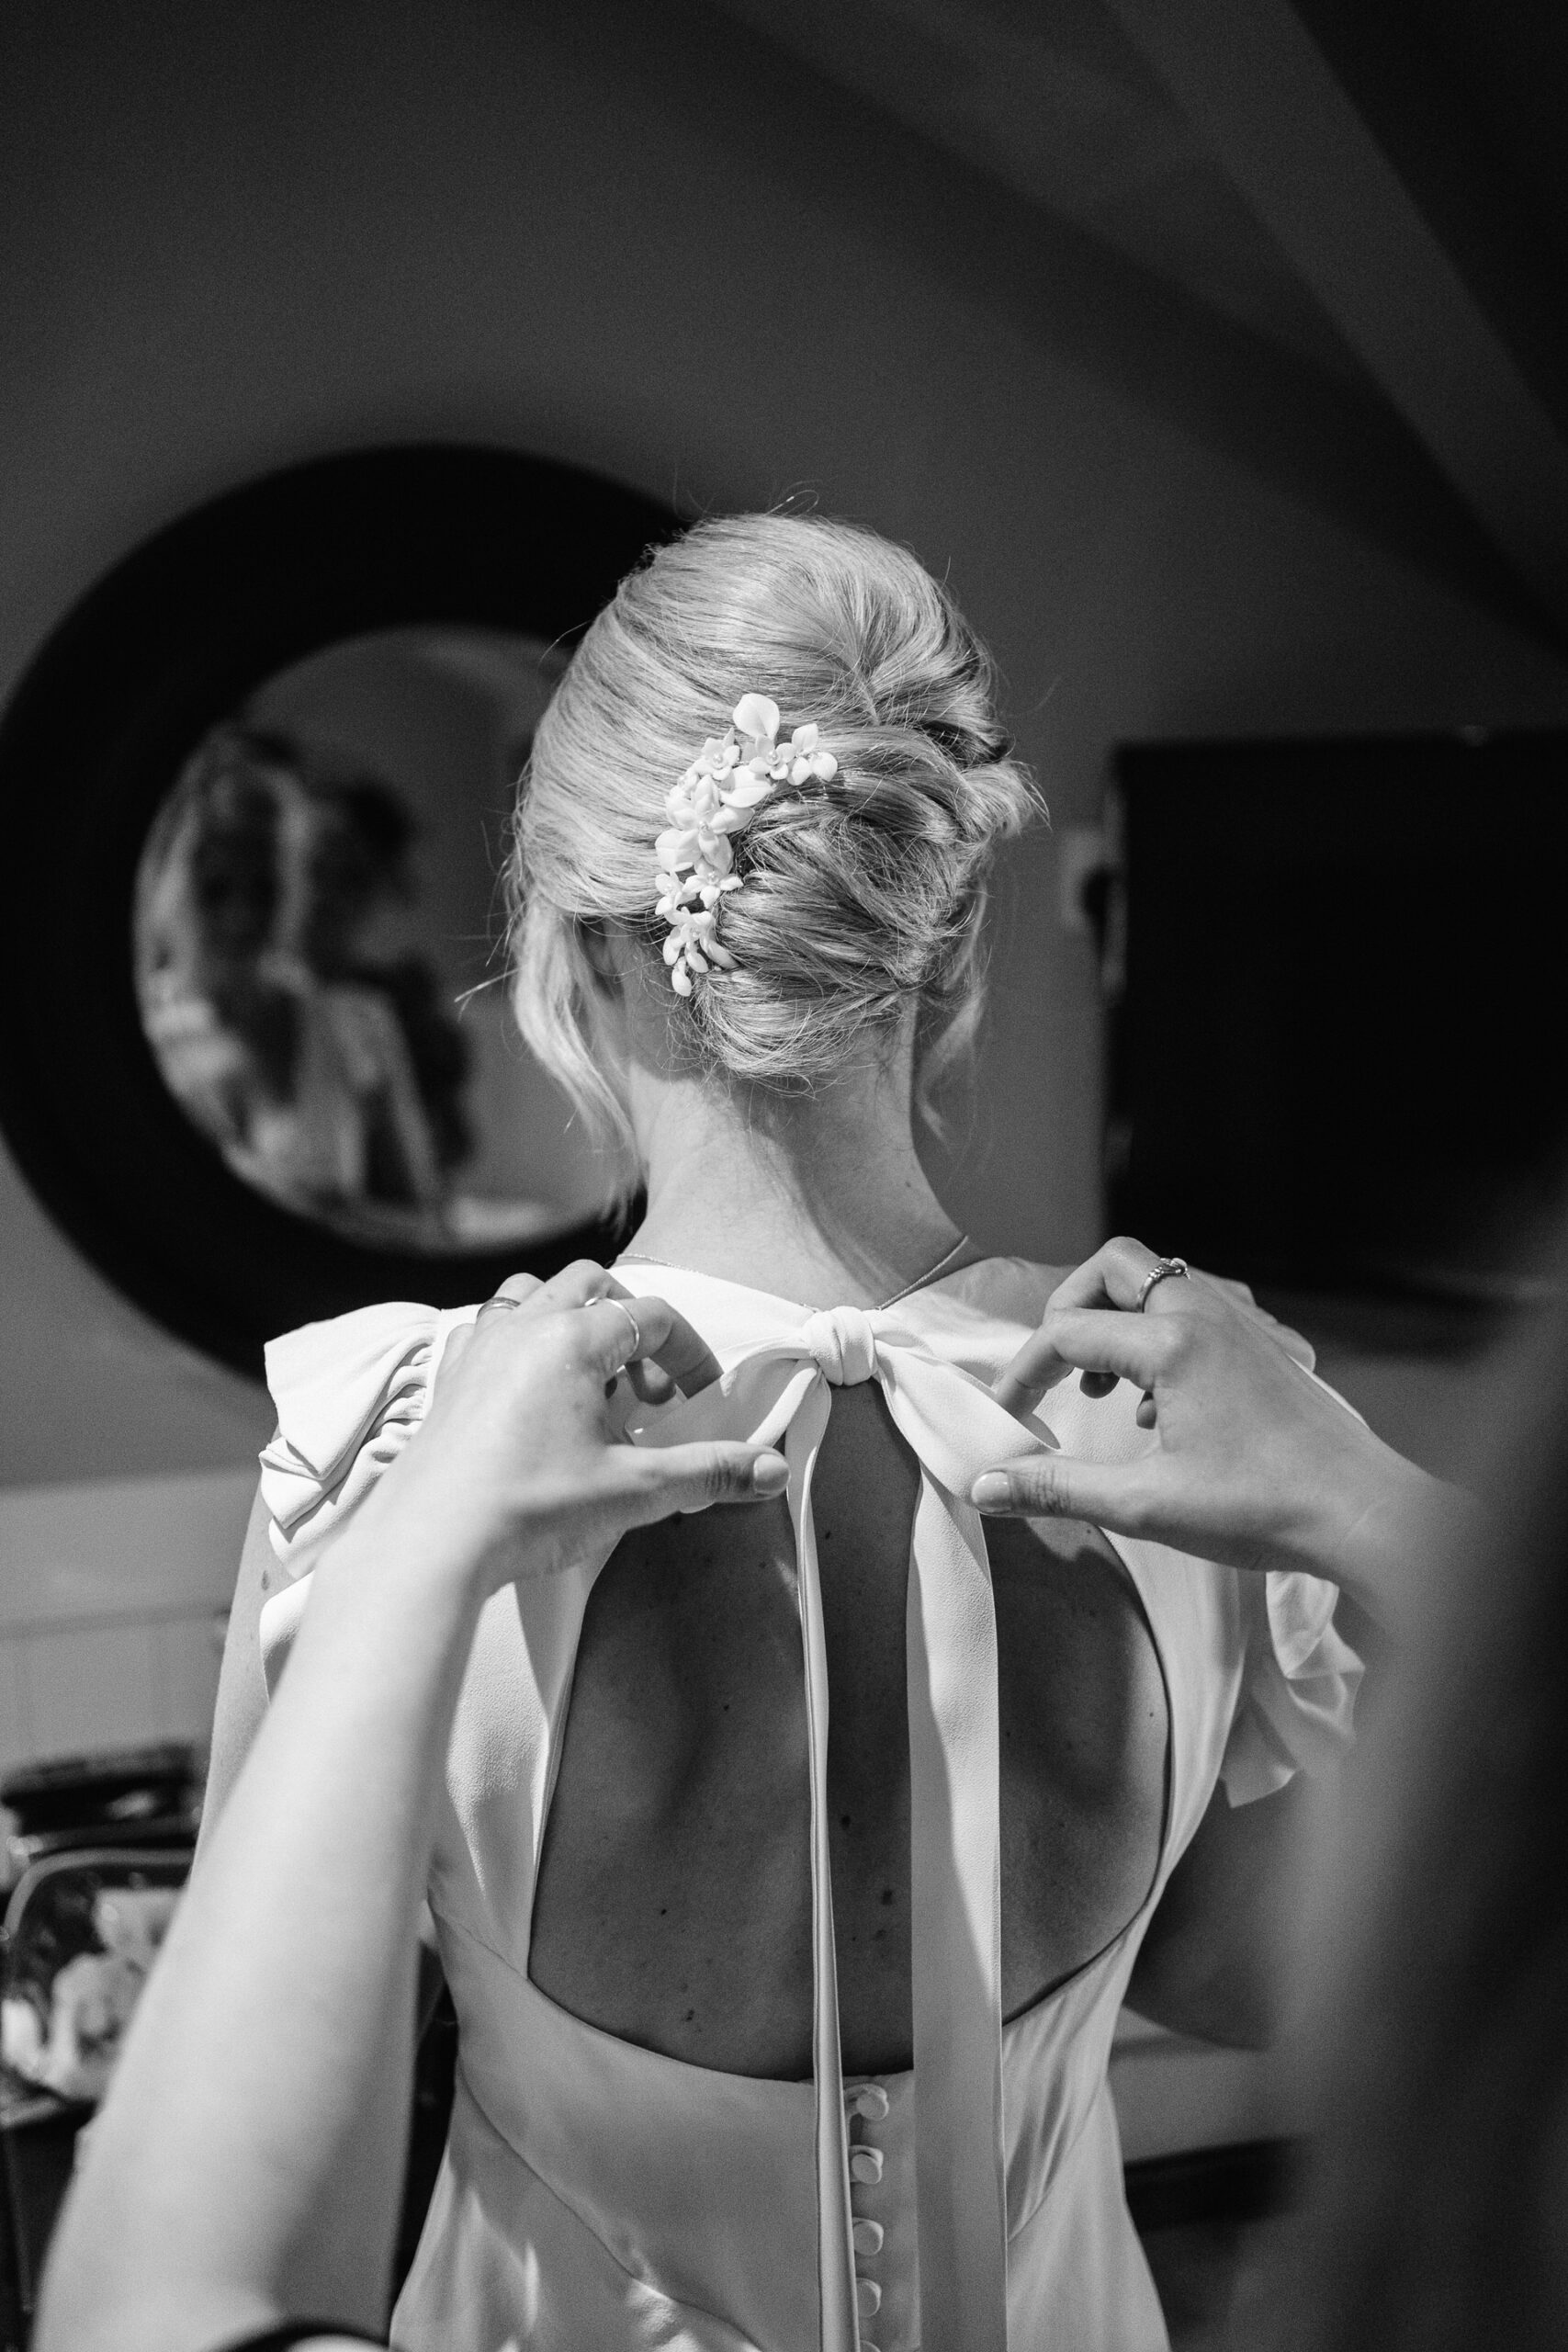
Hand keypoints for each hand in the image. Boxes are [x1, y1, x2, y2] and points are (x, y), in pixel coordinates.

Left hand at [365, 1260, 786, 1590]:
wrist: (432, 1543)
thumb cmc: (529, 1509)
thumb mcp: (634, 1491)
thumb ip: (707, 1473)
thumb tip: (769, 1469)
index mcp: (572, 1339)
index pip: (653, 1318)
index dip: (689, 1354)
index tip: (701, 1400)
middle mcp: (523, 1328)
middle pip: (592, 1285)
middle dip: (631, 1326)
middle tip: (648, 1391)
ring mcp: (479, 1348)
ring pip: (531, 1295)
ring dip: (571, 1321)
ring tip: (591, 1382)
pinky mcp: (448, 1380)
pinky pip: (486, 1329)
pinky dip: (517, 1341)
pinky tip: (530, 1392)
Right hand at [971, 1237, 1432, 1597]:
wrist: (1362, 1512)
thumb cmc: (1263, 1508)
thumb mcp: (1147, 1506)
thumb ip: (1058, 1489)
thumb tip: (984, 1484)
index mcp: (1173, 1343)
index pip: (1067, 1333)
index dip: (1023, 1373)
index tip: (1008, 1416)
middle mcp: (1207, 1313)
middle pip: (1116, 1265)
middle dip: (1072, 1307)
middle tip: (1059, 1368)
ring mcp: (1243, 1323)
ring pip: (1162, 1280)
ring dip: (1120, 1318)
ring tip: (1109, 1388)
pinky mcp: (1266, 1343)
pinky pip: (1200, 1305)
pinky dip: (1163, 1333)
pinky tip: (1165, 1402)